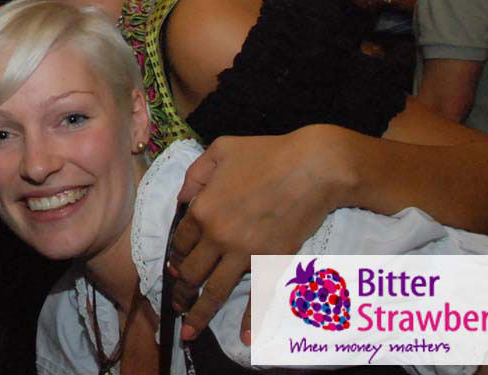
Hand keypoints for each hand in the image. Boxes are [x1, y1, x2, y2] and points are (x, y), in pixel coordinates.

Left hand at [169, 129, 348, 341]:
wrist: (313, 166)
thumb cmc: (266, 153)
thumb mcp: (220, 150)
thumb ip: (195, 174)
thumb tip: (183, 199)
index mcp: (203, 209)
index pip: (180, 241)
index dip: (176, 255)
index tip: (174, 266)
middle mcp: (219, 235)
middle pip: (192, 270)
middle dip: (181, 288)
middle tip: (175, 302)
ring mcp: (246, 252)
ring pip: (216, 289)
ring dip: (199, 312)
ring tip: (188, 331)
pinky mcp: (273, 261)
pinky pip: (259, 296)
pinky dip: (253, 320)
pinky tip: (246, 338)